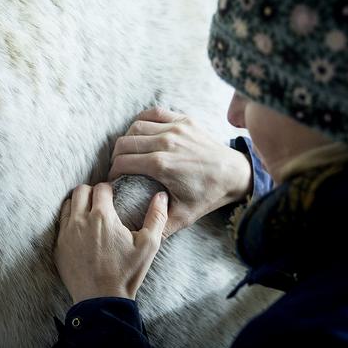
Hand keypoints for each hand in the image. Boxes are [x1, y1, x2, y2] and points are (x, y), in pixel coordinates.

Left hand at [54, 183, 167, 303]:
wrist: (102, 300)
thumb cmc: (127, 273)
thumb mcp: (149, 245)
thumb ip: (157, 217)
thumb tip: (161, 195)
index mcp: (102, 217)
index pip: (101, 188)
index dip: (109, 189)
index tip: (114, 196)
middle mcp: (80, 221)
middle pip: (80, 191)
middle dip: (92, 192)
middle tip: (101, 202)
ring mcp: (66, 234)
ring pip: (67, 205)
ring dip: (78, 204)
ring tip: (89, 213)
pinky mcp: (59, 247)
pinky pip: (60, 224)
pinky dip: (69, 221)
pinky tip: (80, 230)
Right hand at [108, 108, 252, 237]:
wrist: (235, 174)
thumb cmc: (208, 195)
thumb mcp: (183, 217)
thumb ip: (158, 226)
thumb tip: (137, 235)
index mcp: (161, 165)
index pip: (122, 162)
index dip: (113, 172)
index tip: (114, 179)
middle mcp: (166, 143)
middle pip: (124, 143)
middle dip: (116, 156)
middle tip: (118, 166)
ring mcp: (176, 129)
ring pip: (136, 126)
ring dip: (128, 139)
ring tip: (128, 151)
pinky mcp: (184, 120)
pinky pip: (154, 112)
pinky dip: (143, 119)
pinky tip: (141, 131)